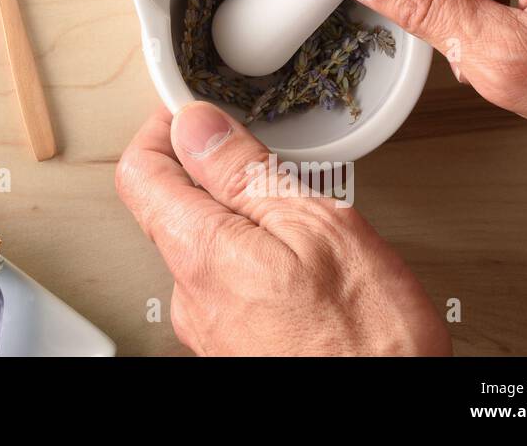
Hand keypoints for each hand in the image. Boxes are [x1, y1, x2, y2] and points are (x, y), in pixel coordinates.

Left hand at [115, 103, 451, 355]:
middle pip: (173, 208)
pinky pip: (231, 286)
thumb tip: (196, 124)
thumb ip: (246, 173)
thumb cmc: (366, 344)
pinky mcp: (234, 348)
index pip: (140, 171)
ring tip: (302, 219)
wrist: (386, 419)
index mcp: (200, 252)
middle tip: (267, 161)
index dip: (162, 129)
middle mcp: (191, 294)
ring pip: (208, 247)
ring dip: (243, 221)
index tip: (194, 111)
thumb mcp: (316, 228)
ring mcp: (210, 327)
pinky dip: (259, 261)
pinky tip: (305, 267)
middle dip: (214, 175)